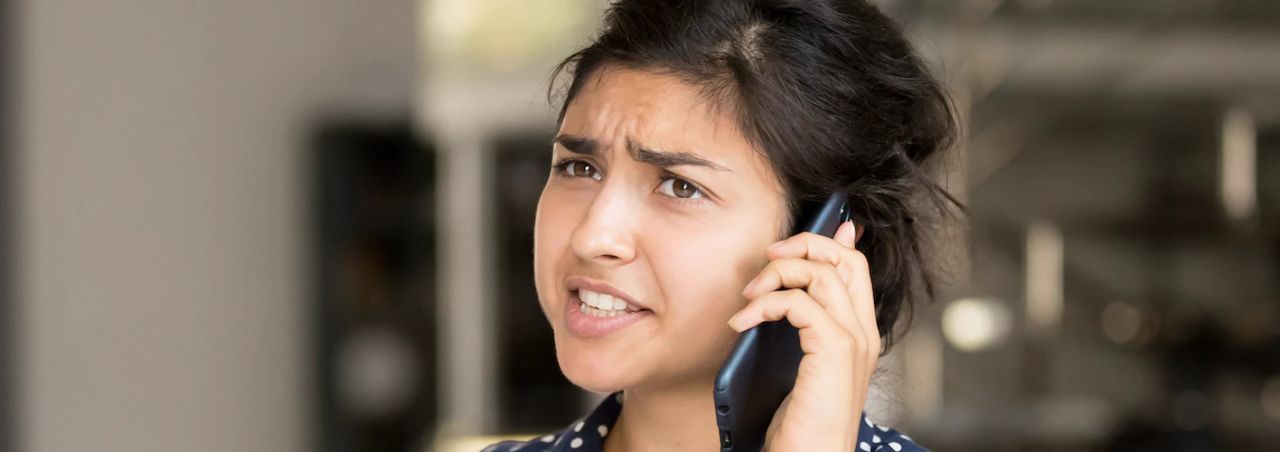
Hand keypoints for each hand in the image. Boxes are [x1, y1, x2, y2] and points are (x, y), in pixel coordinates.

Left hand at [727, 220, 877, 451]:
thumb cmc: (798, 425)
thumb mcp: (795, 367)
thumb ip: (795, 329)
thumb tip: (781, 291)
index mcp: (859, 335)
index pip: (856, 267)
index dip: (829, 241)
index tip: (794, 237)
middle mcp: (864, 333)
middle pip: (845, 258)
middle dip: (802, 245)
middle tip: (765, 260)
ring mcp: (854, 341)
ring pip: (823, 272)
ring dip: (776, 273)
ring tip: (748, 297)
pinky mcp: (835, 351)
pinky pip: (800, 301)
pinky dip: (765, 304)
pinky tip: (742, 323)